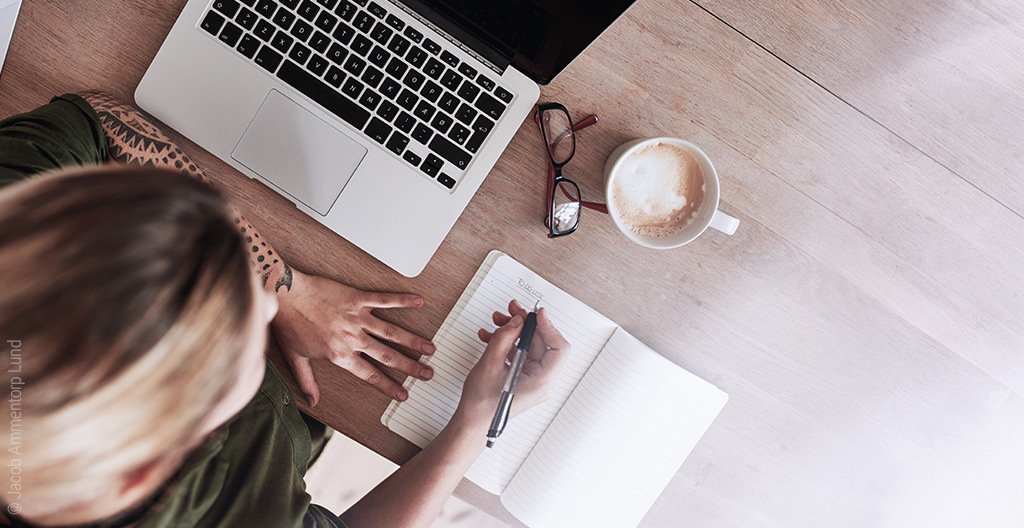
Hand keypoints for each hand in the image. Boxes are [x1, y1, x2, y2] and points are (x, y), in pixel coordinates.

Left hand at [272, 269, 435, 405]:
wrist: (284, 295)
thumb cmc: (289, 324)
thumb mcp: (296, 358)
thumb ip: (307, 381)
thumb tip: (312, 402)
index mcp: (340, 355)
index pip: (370, 375)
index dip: (389, 386)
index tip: (404, 394)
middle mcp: (353, 338)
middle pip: (388, 356)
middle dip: (411, 366)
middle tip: (428, 373)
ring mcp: (357, 318)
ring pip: (391, 332)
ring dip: (413, 341)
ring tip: (430, 347)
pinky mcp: (357, 298)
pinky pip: (384, 300)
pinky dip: (402, 301)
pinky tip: (419, 302)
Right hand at [455, 300, 569, 430]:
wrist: (471, 423)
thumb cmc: (482, 405)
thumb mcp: (490, 364)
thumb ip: (505, 338)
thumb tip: (517, 320)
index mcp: (541, 382)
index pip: (559, 349)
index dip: (549, 327)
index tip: (536, 313)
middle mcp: (541, 381)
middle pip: (543, 344)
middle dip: (525, 325)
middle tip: (512, 311)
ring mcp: (532, 379)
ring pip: (530, 346)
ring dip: (513, 332)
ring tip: (497, 322)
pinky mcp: (522, 377)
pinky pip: (520, 354)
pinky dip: (507, 343)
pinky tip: (490, 337)